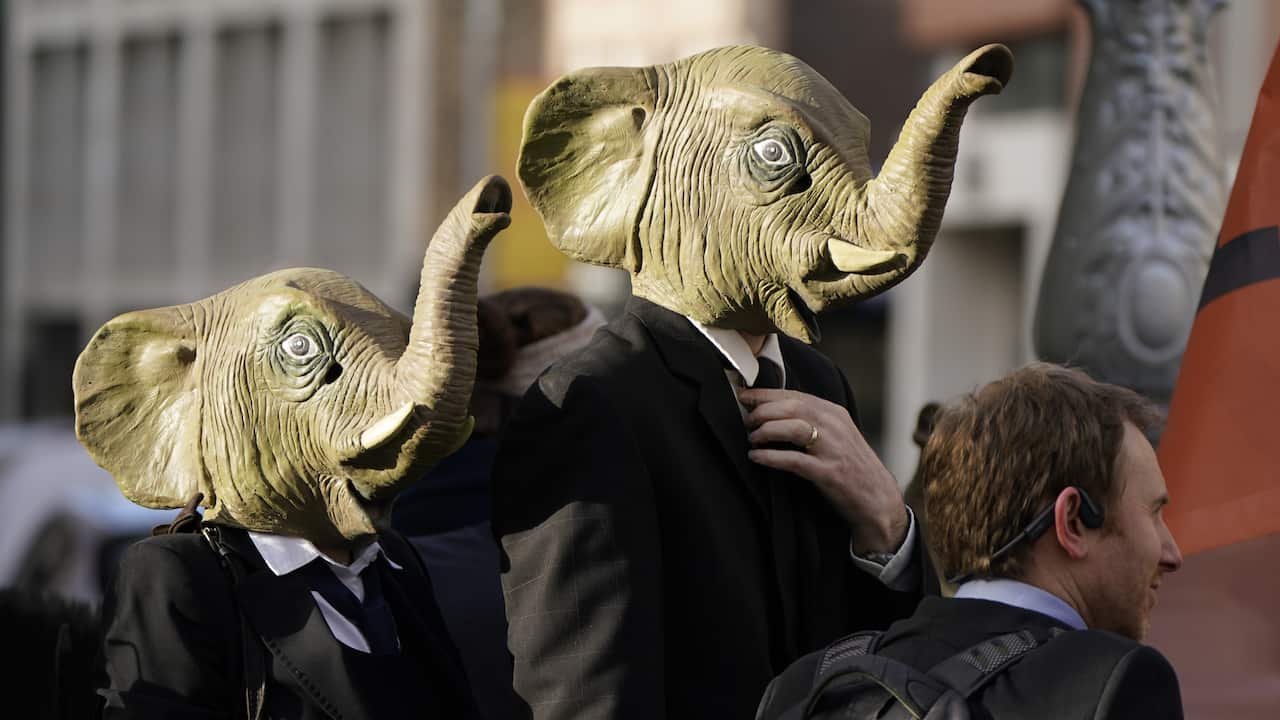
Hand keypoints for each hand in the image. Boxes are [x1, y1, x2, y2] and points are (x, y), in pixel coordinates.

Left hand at [740, 387, 908, 555]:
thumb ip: (812, 421)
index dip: (765, 395)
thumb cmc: (851, 467)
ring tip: (752, 439)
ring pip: (792, 428)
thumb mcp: (836, 435)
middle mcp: (835, 426)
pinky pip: (794, 460)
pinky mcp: (829, 473)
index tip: (744, 396)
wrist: (878, 500)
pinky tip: (756, 457)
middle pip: (791, 407)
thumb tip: (773, 411)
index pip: (795, 395)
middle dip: (762, 412)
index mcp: (834, 413)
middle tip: (746, 421)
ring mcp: (833, 450)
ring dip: (766, 431)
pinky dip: (771, 457)